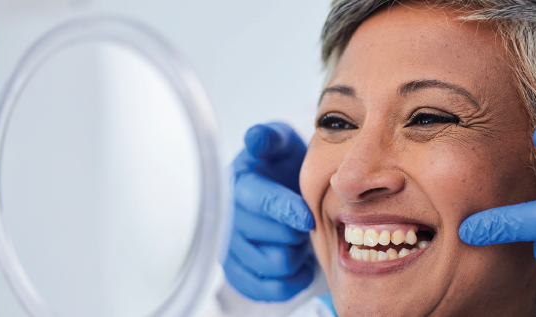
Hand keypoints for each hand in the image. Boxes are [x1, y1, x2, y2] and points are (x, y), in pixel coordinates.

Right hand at [222, 122, 315, 300]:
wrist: (277, 187)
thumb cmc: (280, 165)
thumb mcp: (279, 142)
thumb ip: (270, 138)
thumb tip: (257, 138)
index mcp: (238, 185)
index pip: (261, 202)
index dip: (286, 211)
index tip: (307, 218)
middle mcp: (228, 219)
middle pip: (274, 238)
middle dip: (299, 231)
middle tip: (306, 220)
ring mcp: (230, 249)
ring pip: (276, 265)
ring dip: (296, 254)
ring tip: (299, 238)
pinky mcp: (238, 273)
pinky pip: (267, 289)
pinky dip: (290, 280)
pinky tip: (298, 263)